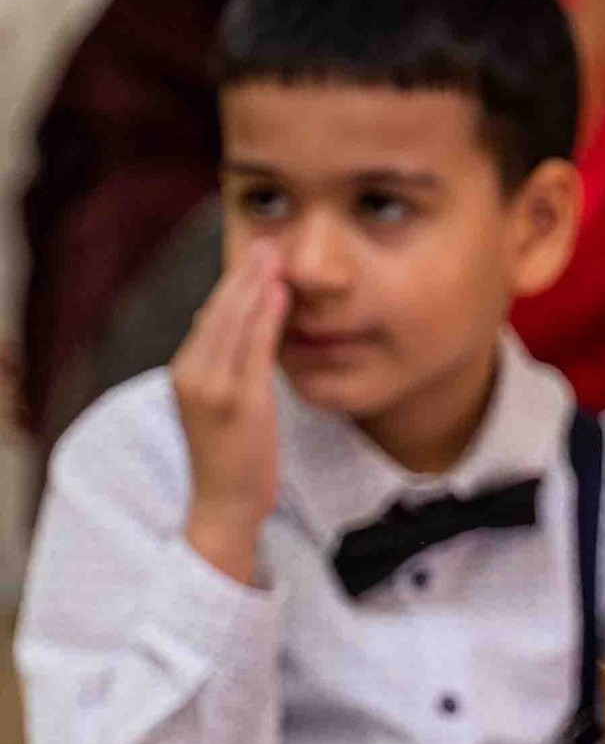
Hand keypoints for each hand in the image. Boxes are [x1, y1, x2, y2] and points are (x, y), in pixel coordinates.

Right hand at [172, 248, 284, 582]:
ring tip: (277, 254)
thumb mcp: (215, 398)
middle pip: (219, 310)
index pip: (210, 313)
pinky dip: (265, 318)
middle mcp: (192, 373)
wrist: (225, 503)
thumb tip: (212, 313)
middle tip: (270, 240)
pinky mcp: (239, 402)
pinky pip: (253, 350)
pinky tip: (279, 294)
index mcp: (185, 369)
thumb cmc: (230, 454)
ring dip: (257, 286)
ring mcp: (213, 388)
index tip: (257, 253)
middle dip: (246, 273)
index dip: (235, 281)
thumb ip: (216, 357)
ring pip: (234, 323)